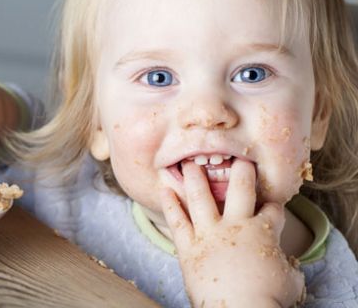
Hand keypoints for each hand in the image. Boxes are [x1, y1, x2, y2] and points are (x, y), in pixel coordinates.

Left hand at [161, 159, 304, 306]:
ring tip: (189, 163)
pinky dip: (170, 205)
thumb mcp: (289, 280)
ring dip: (195, 178)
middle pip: (241, 188)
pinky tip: (163, 189)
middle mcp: (235, 226)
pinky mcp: (188, 248)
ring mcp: (209, 235)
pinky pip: (176, 221)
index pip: (272, 209)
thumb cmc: (268, 299)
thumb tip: (286, 266)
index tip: (270, 203)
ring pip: (201, 197)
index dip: (273, 205)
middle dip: (242, 170)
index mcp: (262, 232)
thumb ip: (285, 266)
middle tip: (239, 158)